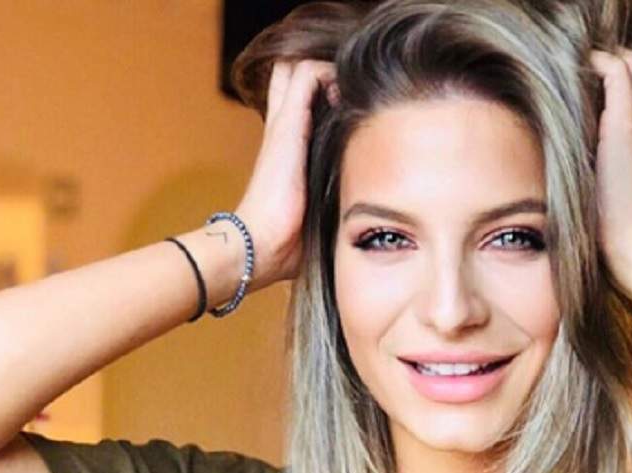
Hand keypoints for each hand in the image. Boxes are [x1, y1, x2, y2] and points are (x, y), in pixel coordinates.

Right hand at [235, 59, 338, 289]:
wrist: (259, 246)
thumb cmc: (287, 244)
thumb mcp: (320, 217)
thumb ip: (336, 205)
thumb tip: (372, 221)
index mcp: (288, 151)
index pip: (299, 103)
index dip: (324, 93)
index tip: (355, 109)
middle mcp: (282, 131)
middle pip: (291, 75)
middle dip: (324, 73)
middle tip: (352, 89)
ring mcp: (283, 125)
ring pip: (298, 67)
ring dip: (328, 69)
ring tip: (352, 87)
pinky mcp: (287, 126)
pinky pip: (307, 75)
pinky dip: (329, 74)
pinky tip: (348, 95)